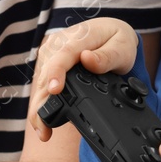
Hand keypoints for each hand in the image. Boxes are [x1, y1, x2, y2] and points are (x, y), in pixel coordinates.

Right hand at [28, 17, 140, 141]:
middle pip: (46, 74)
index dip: (56, 73)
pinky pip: (41, 83)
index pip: (64, 55)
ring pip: (39, 81)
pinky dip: (41, 103)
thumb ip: (107, 56)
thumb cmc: (117, 40)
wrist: (108, 31)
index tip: (54, 90)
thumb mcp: (122, 47)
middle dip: (41, 102)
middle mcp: (59, 43)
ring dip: (38, 106)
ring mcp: (51, 53)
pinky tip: (42, 120)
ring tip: (42, 130)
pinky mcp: (47, 62)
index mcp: (79, 38)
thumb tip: (87, 59)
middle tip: (43, 128)